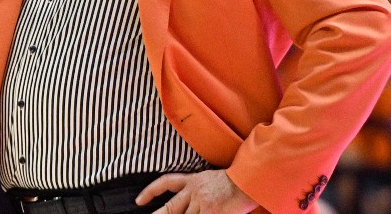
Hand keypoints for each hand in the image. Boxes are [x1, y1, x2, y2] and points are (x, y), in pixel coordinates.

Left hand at [136, 170, 256, 213]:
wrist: (251, 179)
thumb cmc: (237, 181)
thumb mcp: (212, 180)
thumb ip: (198, 191)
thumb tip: (187, 205)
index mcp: (194, 180)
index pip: (166, 183)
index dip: (151, 191)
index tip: (139, 201)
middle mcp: (194, 191)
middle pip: (170, 208)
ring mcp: (202, 203)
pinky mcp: (212, 213)